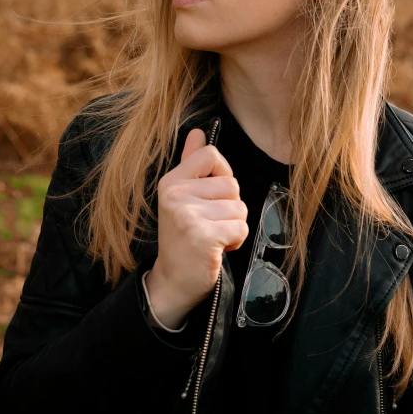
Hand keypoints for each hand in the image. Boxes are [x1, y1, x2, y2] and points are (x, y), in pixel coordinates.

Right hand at [146, 127, 248, 319]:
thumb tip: (198, 132)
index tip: (215, 194)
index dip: (224, 173)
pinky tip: (218, 249)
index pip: (211, 154)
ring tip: (213, 236)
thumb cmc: (183, 237)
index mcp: (171, 181)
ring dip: (234, 226)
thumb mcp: (182, 197)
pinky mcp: (201, 236)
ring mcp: (187, 215)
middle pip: (232, 184)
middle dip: (231, 207)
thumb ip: (191, 163)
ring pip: (239, 207)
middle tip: (211, 223)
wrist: (173, 281)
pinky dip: (235, 240)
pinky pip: (240, 227)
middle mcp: (176, 195)